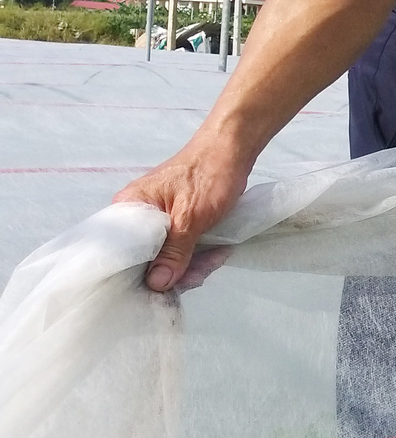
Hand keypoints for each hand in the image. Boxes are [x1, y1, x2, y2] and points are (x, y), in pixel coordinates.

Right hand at [113, 134, 254, 292]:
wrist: (232, 149)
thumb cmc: (208, 175)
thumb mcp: (191, 217)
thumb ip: (173, 251)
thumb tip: (156, 285)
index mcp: (128, 208)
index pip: (120, 253)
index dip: (139, 275)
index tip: (162, 288)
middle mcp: (136, 215)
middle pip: (146, 259)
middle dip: (175, 272)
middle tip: (200, 272)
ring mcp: (157, 220)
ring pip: (167, 256)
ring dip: (192, 265)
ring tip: (215, 258)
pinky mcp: (175, 223)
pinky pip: (180, 248)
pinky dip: (198, 254)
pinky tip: (217, 253)